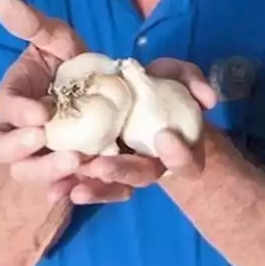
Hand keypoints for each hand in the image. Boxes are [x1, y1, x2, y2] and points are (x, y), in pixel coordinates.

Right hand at [0, 0, 131, 204]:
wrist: (107, 95)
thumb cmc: (74, 65)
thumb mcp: (58, 40)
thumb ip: (33, 25)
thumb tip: (2, 1)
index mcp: (13, 101)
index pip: (1, 110)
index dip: (16, 114)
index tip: (40, 114)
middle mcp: (20, 133)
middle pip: (1, 151)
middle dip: (21, 151)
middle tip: (47, 141)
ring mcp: (42, 158)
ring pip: (30, 175)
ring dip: (50, 173)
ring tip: (80, 163)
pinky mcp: (70, 176)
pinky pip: (70, 191)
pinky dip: (81, 192)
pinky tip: (95, 187)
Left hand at [75, 57, 218, 185]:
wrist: (134, 92)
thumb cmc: (162, 86)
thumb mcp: (179, 76)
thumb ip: (194, 82)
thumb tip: (207, 99)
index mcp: (180, 150)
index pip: (187, 162)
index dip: (179, 155)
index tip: (165, 136)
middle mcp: (154, 166)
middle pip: (142, 177)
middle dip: (122, 172)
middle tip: (101, 167)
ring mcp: (126, 170)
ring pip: (112, 187)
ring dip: (94, 188)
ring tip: (74, 189)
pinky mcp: (100, 170)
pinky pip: (89, 184)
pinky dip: (74, 187)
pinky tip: (57, 190)